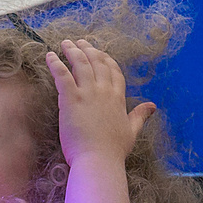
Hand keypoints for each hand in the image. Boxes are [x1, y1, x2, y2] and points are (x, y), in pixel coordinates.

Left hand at [46, 39, 153, 165]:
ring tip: (65, 43)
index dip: (106, 59)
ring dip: (72, 51)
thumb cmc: (114, 150)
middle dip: (88, 50)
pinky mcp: (71, 98)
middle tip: (80, 42)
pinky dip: (55, 63)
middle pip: (97, 63)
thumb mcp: (132, 131)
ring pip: (80, 64)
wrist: (99, 160)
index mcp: (118, 98)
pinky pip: (62, 74)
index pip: (114, 71)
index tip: (99, 52)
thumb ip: (140, 115)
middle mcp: (104, 91)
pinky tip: (49, 55)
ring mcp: (88, 93)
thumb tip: (152, 106)